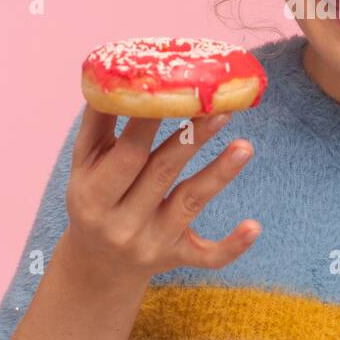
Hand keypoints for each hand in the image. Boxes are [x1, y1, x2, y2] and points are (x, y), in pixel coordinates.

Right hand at [60, 106, 258, 285]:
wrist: (98, 267)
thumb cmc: (95, 199)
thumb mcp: (84, 166)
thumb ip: (99, 123)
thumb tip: (116, 72)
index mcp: (93, 195)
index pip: (127, 153)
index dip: (149, 122)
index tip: (173, 89)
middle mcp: (121, 223)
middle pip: (160, 173)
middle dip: (190, 139)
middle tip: (220, 107)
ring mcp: (151, 244)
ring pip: (189, 204)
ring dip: (218, 174)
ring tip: (245, 146)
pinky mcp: (177, 258)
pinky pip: (208, 257)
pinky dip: (232, 245)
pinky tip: (254, 226)